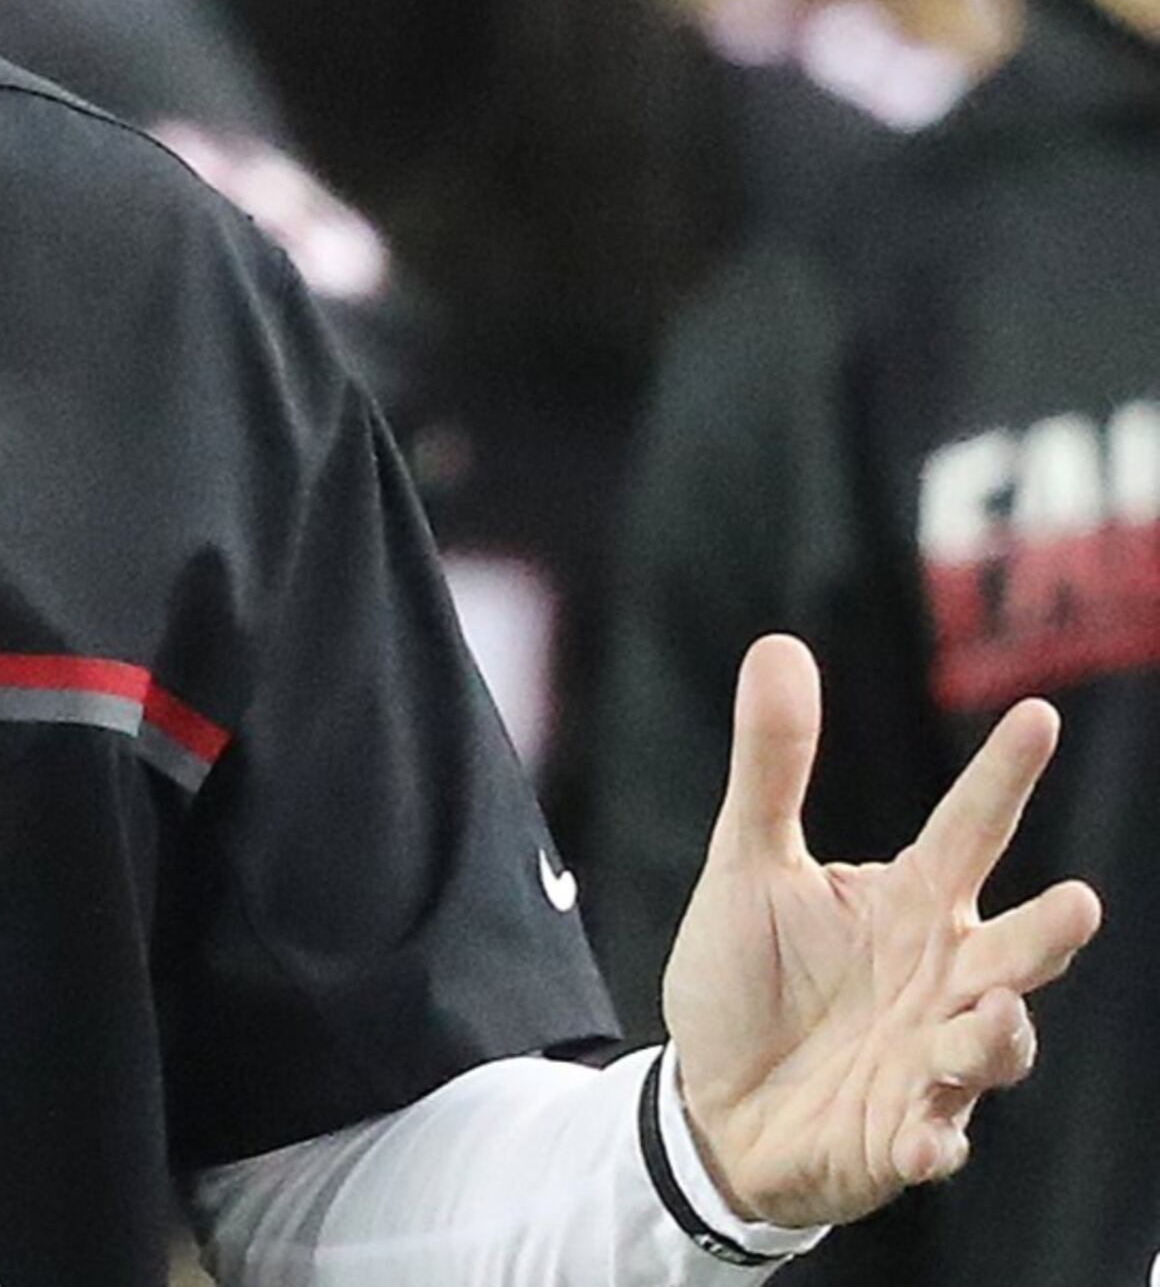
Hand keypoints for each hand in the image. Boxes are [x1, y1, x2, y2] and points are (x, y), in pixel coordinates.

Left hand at [661, 635, 1105, 1227]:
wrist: (711, 1100)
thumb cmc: (747, 978)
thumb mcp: (746, 865)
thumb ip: (773, 767)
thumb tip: (777, 645)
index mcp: (913, 904)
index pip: (969, 829)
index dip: (1003, 776)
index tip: (1037, 716)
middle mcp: (942, 977)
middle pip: (1014, 949)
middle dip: (1049, 934)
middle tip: (1077, 903)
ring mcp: (932, 1059)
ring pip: (992, 1045)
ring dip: (994, 1036)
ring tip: (986, 1017)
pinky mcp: (906, 1133)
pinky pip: (936, 1141)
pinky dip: (937, 1144)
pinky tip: (927, 1144)